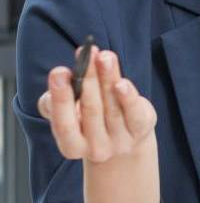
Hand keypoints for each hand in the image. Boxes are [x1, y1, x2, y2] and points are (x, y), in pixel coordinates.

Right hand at [38, 46, 157, 163]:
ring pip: (113, 106)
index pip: (64, 124)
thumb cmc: (88, 121)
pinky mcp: (140, 131)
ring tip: (104, 56)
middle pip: (92, 110)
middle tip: (86, 55)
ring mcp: (121, 141)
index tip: (59, 72)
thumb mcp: (68, 114)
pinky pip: (135, 114)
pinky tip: (122, 82)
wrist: (122, 143)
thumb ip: (55, 101)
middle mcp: (97, 148)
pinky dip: (128, 97)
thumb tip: (59, 79)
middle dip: (88, 79)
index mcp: (72, 146)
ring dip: (108, 78)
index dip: (61, 98)